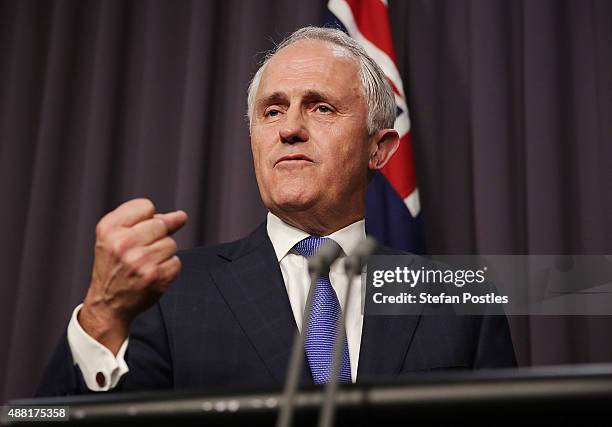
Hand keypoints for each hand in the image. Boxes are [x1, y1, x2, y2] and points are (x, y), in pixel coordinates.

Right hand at [79, 198, 187, 353]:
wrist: (107, 303)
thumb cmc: (114, 266)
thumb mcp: (116, 236)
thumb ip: (146, 221)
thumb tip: (181, 216)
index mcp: (109, 228)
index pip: (146, 206)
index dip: (146, 219)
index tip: (136, 233)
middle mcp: (122, 243)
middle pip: (161, 224)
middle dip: (156, 236)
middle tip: (140, 252)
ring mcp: (139, 261)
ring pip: (171, 244)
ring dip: (163, 254)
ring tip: (144, 265)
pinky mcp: (155, 277)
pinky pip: (176, 262)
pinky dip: (168, 269)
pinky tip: (152, 275)